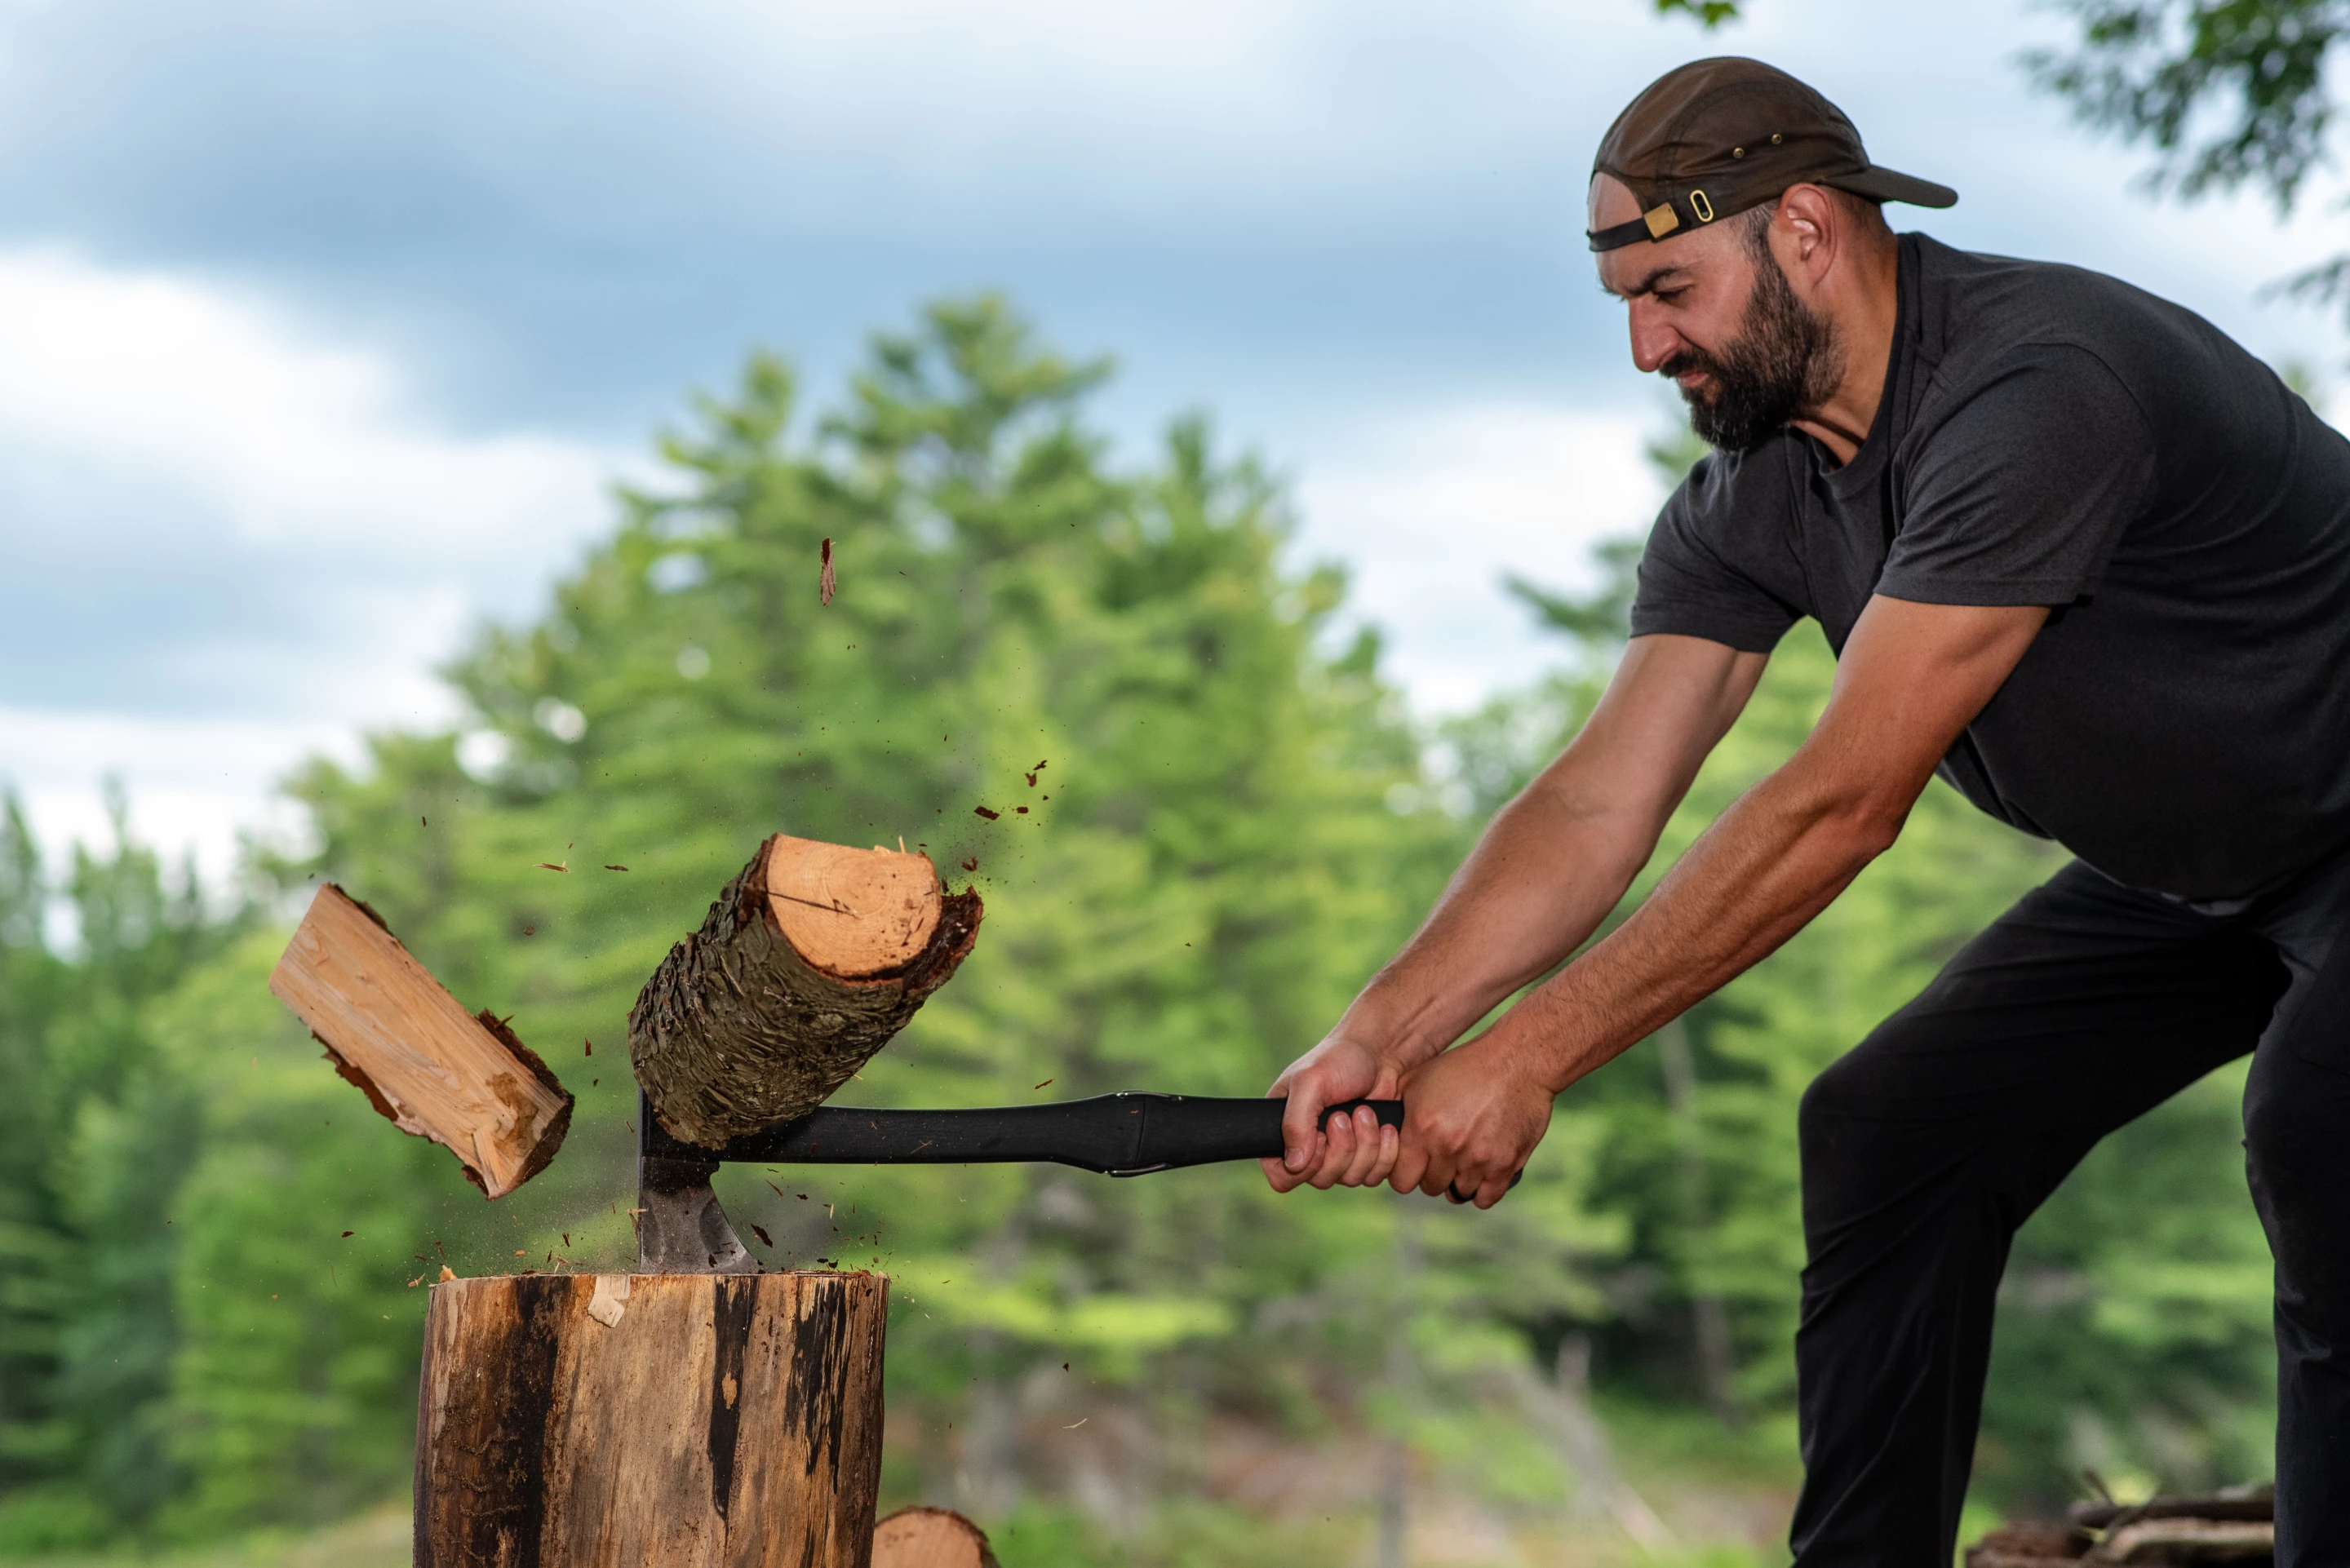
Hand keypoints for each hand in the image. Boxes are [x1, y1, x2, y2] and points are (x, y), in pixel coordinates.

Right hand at [1261, 1031, 1406, 1193]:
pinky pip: (1375, 1176)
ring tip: (1365, 1112)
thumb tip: (1294, 1164)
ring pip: (1350, 1179)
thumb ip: (1295, 1123)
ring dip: (1364, 1145)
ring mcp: (1342, 1155)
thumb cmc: (1340, 1060)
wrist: (1383, 1053)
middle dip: (1341, 1148)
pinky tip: (1385, 1126)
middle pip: (1321, 1180)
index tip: (1319, 1137)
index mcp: (1286, 1131)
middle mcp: (1312, 1148)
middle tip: (1344, 1115)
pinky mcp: (1369, 1157)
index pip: (1281, 1177)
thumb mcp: (1309, 1083)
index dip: (1302, 1167)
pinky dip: (1384, 1152)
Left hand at [1391, 1032, 1552, 1207]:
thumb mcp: (1418, 1080)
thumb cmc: (1464, 1067)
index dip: (1405, 1172)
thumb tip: (1377, 1133)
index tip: (1414, 1163)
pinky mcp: (1505, 1164)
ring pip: (1458, 1193)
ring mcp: (1477, 1159)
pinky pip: (1485, 1198)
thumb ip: (1397, 1111)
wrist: (1516, 1061)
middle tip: (1441, 1157)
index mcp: (1422, 1128)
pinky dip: (1482, 1190)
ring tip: (1463, 1158)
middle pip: (1430, 1187)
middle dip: (1432, 1174)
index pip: (1401, 1180)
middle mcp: (1447, 1147)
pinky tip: (1481, 1172)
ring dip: (1458, 1180)